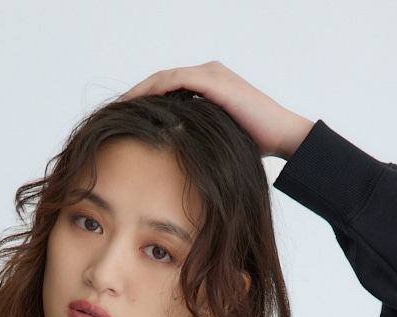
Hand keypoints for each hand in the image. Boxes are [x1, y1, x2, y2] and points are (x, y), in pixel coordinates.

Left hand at [115, 61, 314, 159]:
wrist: (282, 136)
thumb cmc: (255, 145)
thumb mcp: (218, 142)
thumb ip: (198, 140)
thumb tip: (177, 163)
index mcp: (208, 85)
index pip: (167, 89)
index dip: (144, 102)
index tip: (125, 120)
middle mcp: (208, 74)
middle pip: (160, 82)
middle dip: (136, 96)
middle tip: (114, 112)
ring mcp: (211, 74)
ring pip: (163, 79)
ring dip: (139, 93)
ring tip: (119, 109)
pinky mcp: (214, 80)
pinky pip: (174, 82)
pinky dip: (154, 91)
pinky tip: (138, 106)